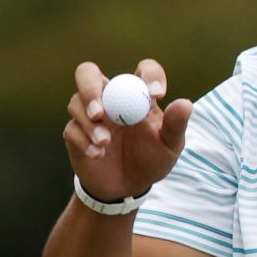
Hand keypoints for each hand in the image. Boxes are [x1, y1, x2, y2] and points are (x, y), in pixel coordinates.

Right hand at [63, 59, 192, 201]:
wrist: (129, 187)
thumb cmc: (153, 159)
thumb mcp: (170, 145)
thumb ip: (176, 125)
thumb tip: (185, 104)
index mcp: (138, 94)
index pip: (143, 69)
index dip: (149, 75)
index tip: (156, 95)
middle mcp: (111, 98)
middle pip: (88, 73)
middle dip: (89, 87)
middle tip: (101, 111)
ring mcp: (91, 115)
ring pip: (76, 101)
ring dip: (88, 122)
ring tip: (105, 142)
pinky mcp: (76, 133)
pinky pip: (72, 129)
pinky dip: (84, 141)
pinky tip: (98, 155)